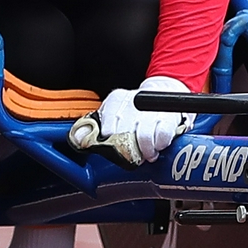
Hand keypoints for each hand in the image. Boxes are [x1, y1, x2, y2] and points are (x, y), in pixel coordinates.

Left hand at [68, 75, 192, 166]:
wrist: (165, 92)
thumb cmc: (134, 110)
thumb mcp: (111, 114)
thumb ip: (91, 127)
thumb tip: (78, 139)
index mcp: (116, 100)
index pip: (106, 127)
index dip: (109, 142)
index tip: (113, 147)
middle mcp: (133, 102)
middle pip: (124, 134)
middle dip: (127, 149)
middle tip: (130, 154)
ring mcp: (152, 109)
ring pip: (143, 137)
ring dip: (144, 151)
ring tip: (145, 154)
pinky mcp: (169, 117)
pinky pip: (162, 136)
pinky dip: (159, 145)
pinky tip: (157, 146)